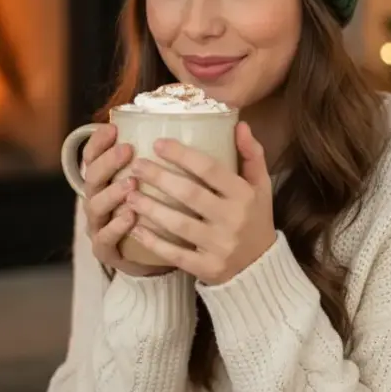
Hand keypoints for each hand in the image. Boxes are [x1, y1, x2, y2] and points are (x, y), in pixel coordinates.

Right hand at [81, 124, 166, 276]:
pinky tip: (129, 217)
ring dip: (112, 193)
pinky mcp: (105, 251)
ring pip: (96, 206)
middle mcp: (97, 200)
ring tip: (130, 183)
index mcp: (105, 181)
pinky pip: (105, 238)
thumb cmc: (157, 215)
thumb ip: (164, 163)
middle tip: (127, 150)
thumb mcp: (158, 186)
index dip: (98, 142)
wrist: (152, 260)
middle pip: (92, 178)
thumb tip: (183, 134)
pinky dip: (116, 227)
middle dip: (107, 162)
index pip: (92, 157)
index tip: (113, 128)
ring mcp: (98, 226)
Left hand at [125, 122, 275, 285]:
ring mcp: (219, 246)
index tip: (158, 143)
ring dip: (150, 208)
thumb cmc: (255, 218)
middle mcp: (232, 219)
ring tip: (129, 194)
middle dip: (159, 178)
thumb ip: (252, 154)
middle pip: (190, 194)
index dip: (183, 155)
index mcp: (244, 195)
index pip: (210, 170)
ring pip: (178, 224)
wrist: (261, 267)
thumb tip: (239, 123)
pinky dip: (152, 241)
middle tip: (136, 166)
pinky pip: (175, 254)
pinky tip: (134, 227)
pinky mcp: (207, 268)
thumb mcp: (260, 185)